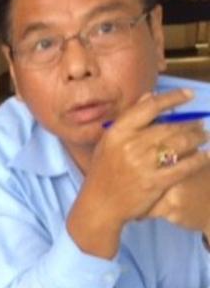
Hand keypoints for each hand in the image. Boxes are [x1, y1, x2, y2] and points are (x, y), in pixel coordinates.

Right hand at [68, 90, 209, 257]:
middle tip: (201, 123)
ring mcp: (143, 164)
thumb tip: (149, 96)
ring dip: (197, 138)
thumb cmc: (103, 172)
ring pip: (179, 144)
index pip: (149, 107)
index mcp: (117, 132)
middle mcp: (130, 145)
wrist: (100, 204)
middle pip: (169, 126)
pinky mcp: (155, 182)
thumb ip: (129, 119)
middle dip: (190, 123)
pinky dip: (198, 159)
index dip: (172, 98)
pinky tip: (206, 156)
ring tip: (204, 136)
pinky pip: (184, 166)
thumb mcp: (108, 141)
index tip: (188, 94)